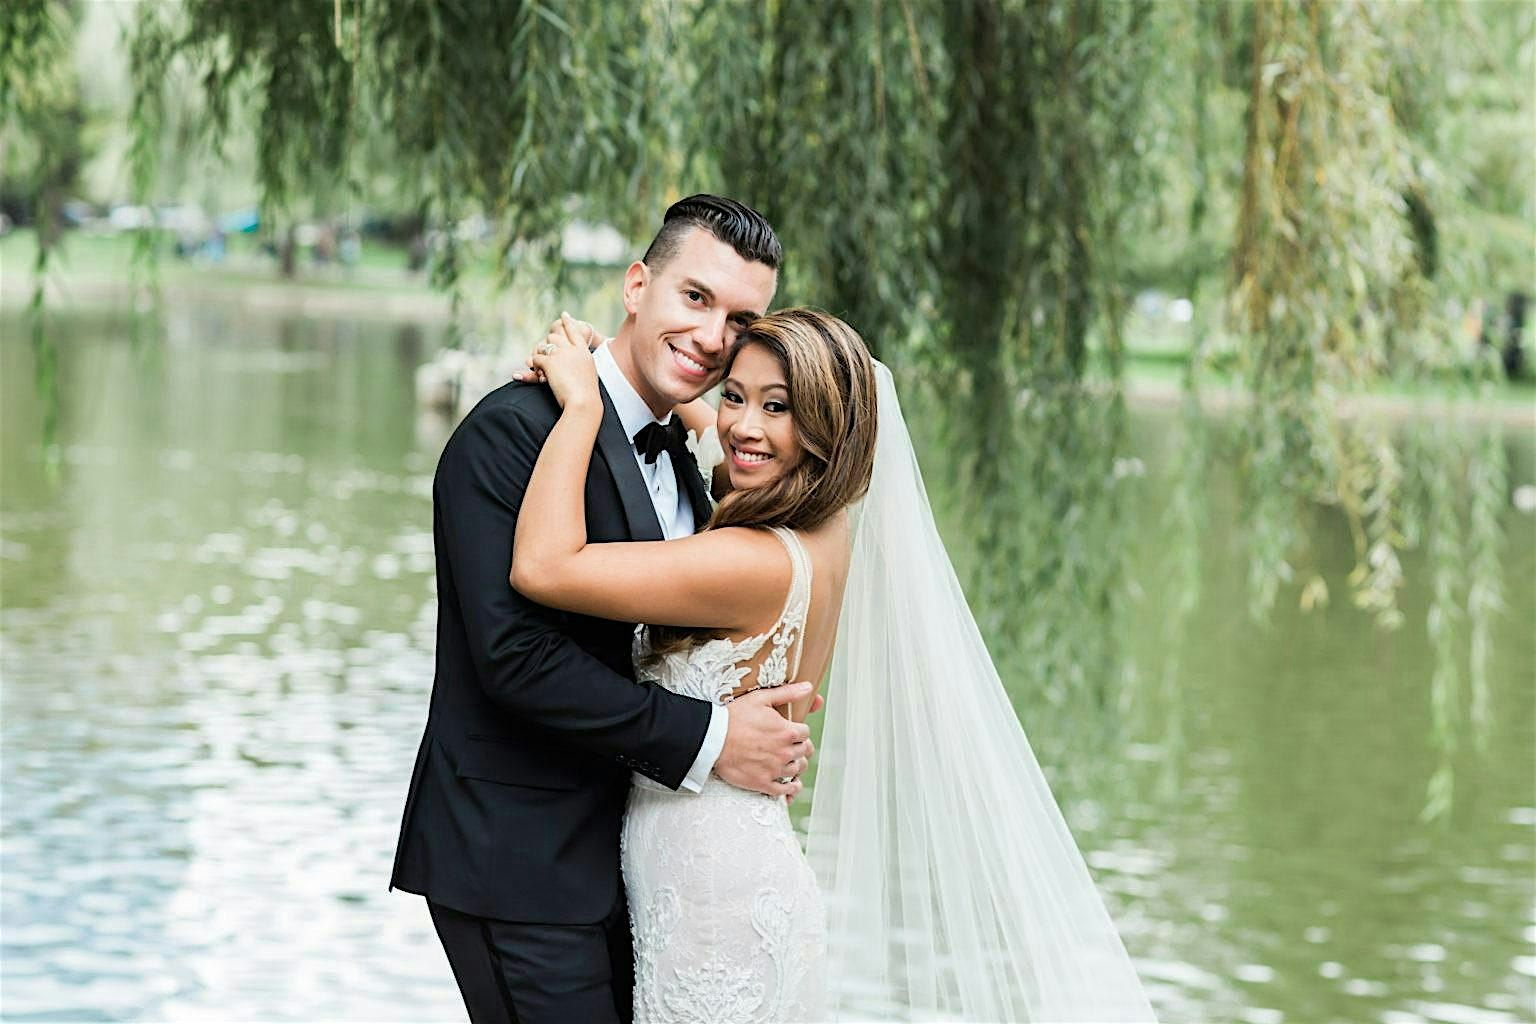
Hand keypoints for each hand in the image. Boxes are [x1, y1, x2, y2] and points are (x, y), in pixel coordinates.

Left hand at [526, 313, 599, 410]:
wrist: (584, 401)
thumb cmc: (588, 395)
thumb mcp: (589, 375)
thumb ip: (582, 366)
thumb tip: (576, 367)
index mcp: (584, 352)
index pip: (575, 332)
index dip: (568, 322)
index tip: (564, 314)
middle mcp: (573, 350)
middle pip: (555, 337)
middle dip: (548, 345)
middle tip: (545, 354)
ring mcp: (561, 354)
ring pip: (543, 346)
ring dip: (540, 356)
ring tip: (541, 368)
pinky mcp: (550, 362)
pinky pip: (536, 359)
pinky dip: (535, 367)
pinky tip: (540, 375)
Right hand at [716, 682, 815, 799]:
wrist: (712, 739)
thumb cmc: (734, 717)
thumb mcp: (760, 698)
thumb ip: (787, 693)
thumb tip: (808, 687)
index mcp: (787, 731)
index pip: (806, 733)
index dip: (799, 730)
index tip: (792, 731)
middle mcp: (784, 752)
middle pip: (804, 751)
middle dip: (799, 747)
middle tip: (791, 745)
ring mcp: (774, 769)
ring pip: (797, 769)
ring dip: (795, 764)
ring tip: (788, 760)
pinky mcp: (763, 783)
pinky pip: (785, 790)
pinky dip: (791, 788)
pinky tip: (791, 784)